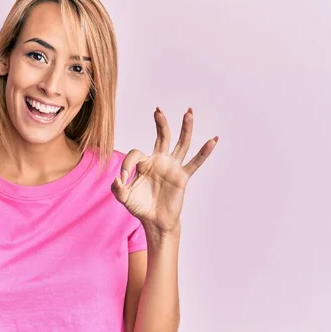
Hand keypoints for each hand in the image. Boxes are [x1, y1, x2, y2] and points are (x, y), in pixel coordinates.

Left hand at [111, 107, 217, 235]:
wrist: (155, 221)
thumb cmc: (140, 207)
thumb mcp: (124, 198)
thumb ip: (117, 189)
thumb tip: (118, 179)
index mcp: (144, 164)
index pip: (136, 154)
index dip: (127, 164)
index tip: (123, 178)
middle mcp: (159, 161)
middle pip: (162, 137)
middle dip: (161, 123)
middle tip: (158, 109)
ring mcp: (172, 167)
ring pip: (181, 144)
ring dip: (185, 128)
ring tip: (189, 112)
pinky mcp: (182, 177)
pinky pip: (195, 162)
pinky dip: (204, 152)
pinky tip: (213, 140)